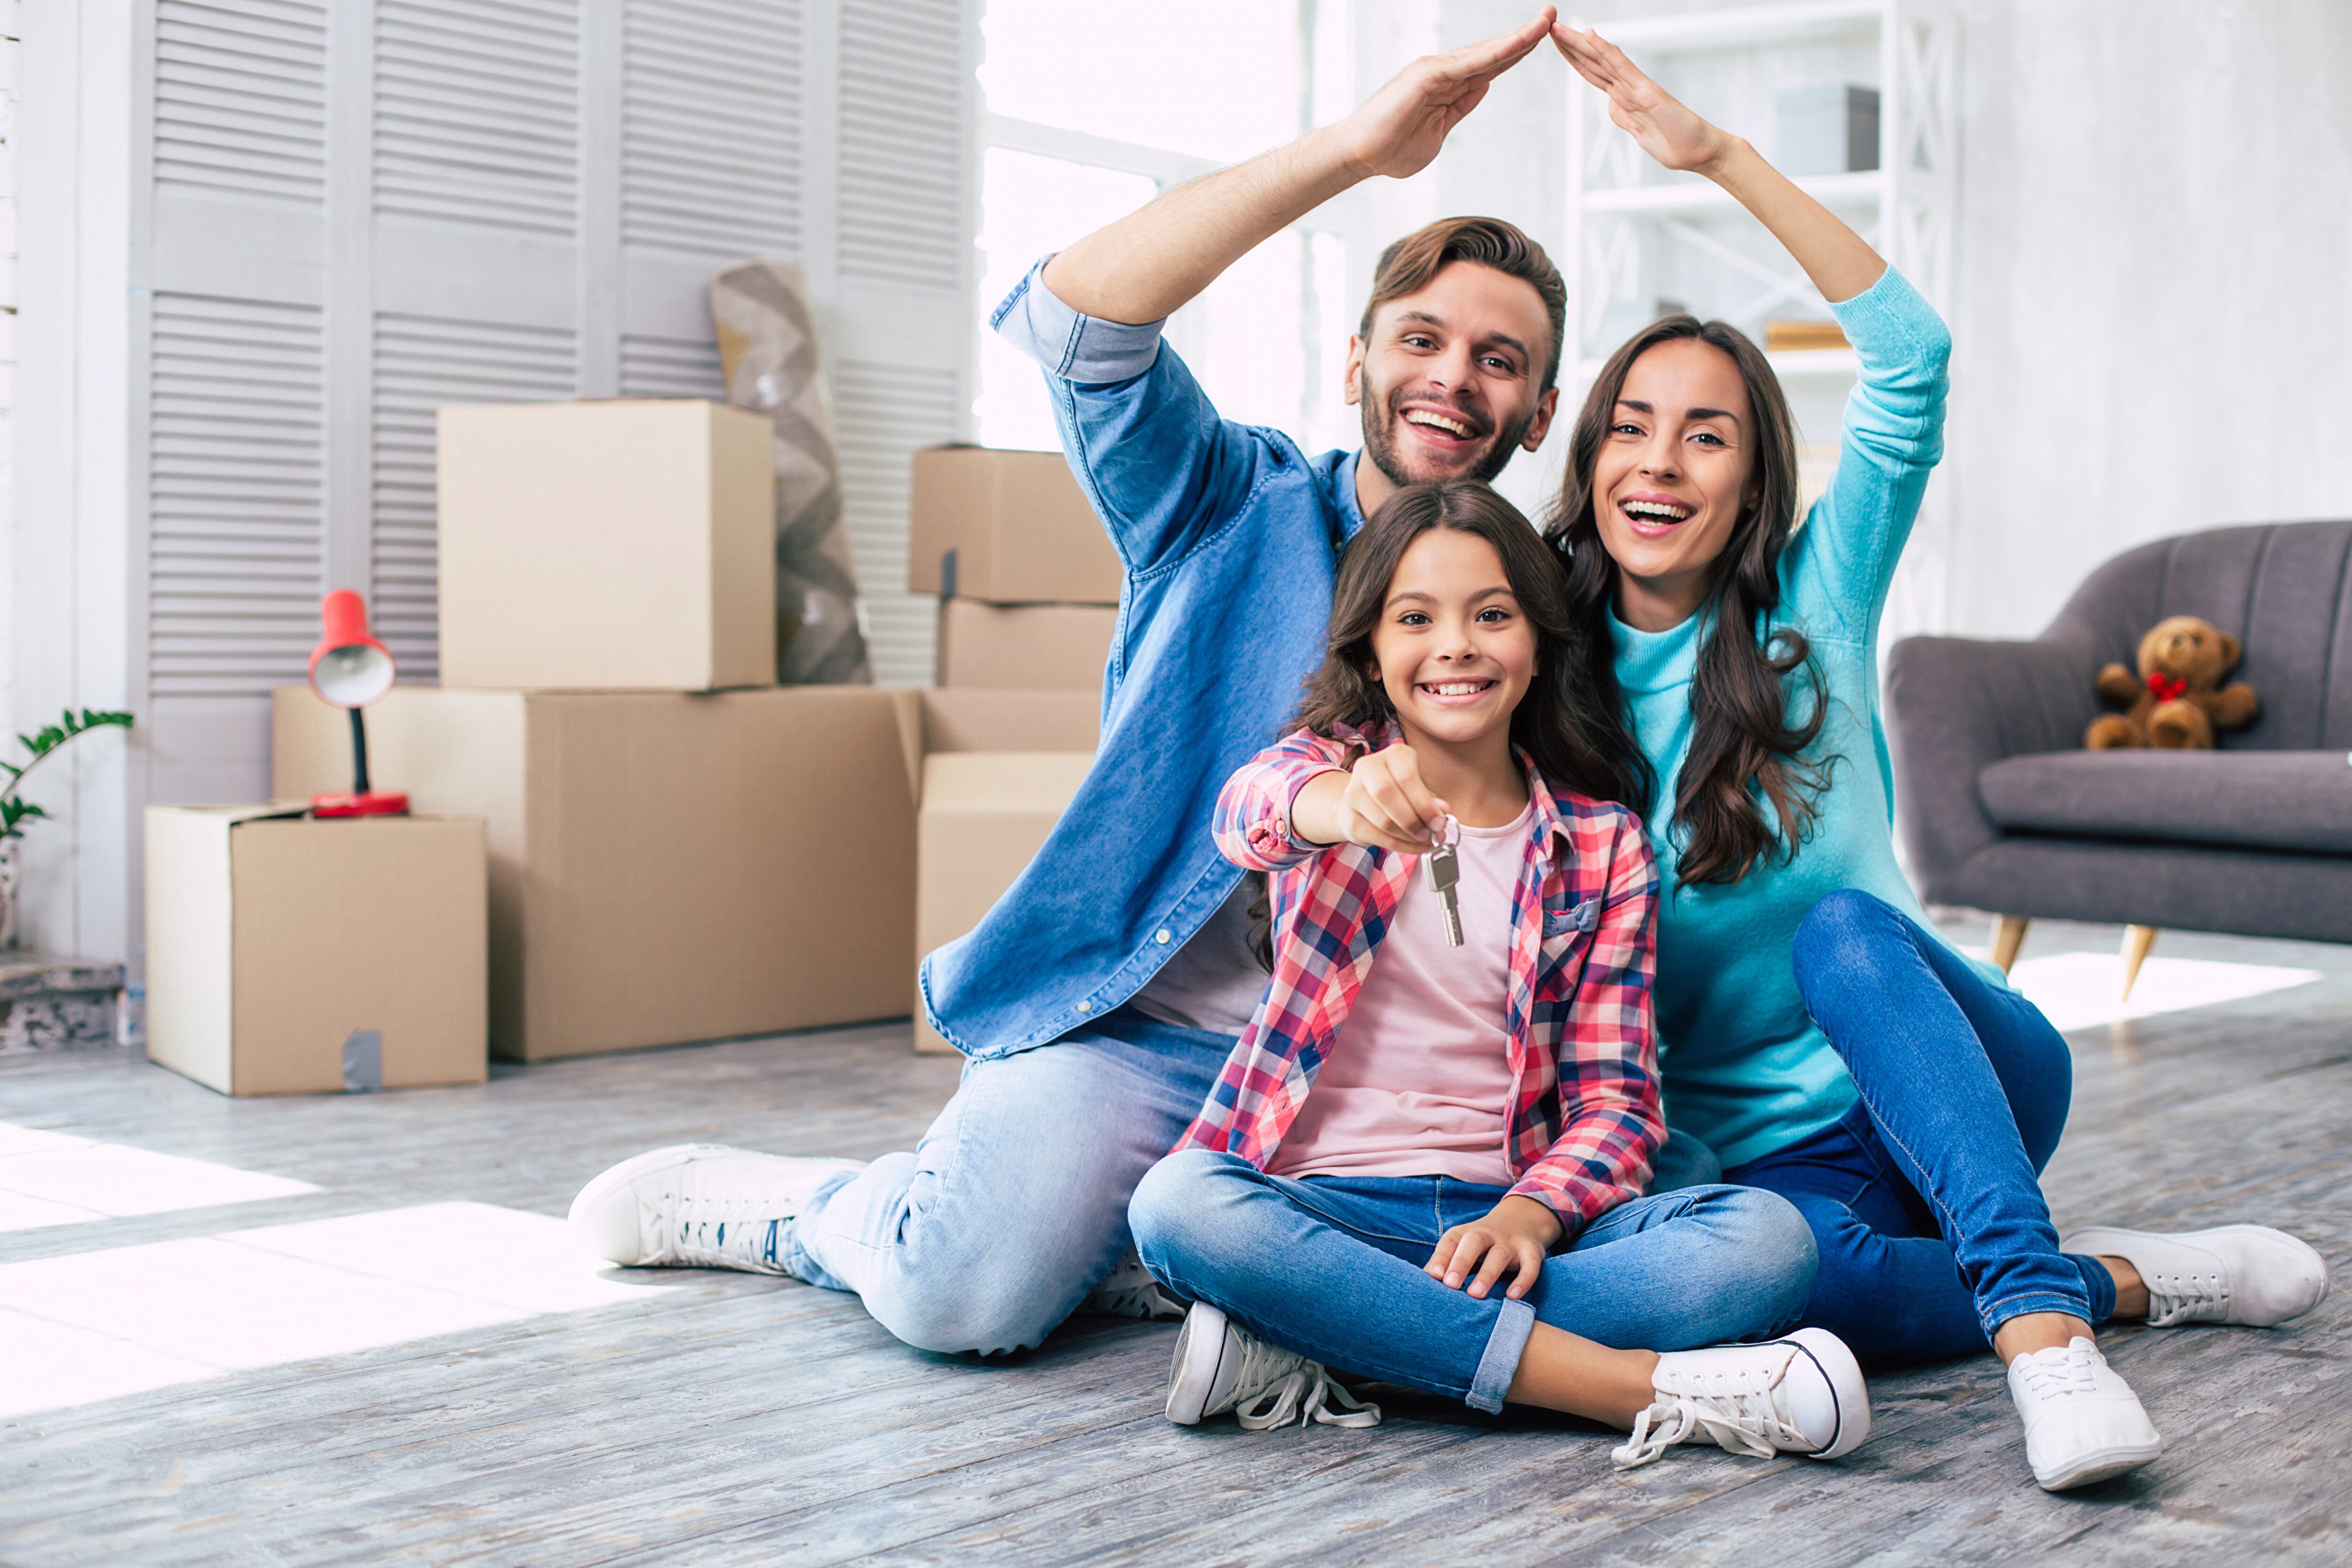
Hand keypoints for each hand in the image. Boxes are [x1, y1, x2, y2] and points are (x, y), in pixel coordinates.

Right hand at [1297, 742, 1450, 854]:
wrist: (1364, 799)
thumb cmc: (1400, 791)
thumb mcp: (1419, 789)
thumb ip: (1430, 799)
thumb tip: (1442, 811)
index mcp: (1393, 755)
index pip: (1406, 777)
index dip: (1424, 804)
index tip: (1439, 823)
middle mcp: (1368, 767)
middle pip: (1387, 794)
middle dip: (1413, 820)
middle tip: (1431, 835)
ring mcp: (1354, 792)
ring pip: (1382, 820)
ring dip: (1408, 837)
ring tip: (1425, 842)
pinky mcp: (1349, 818)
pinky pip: (1376, 836)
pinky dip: (1399, 846)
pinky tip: (1413, 846)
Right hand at [1333, 10, 1556, 179]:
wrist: (1361, 155)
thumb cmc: (1391, 148)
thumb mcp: (1439, 131)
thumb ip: (1461, 107)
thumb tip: (1484, 87)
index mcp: (1449, 86)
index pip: (1492, 66)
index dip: (1518, 51)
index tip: (1543, 37)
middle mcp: (1444, 72)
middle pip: (1494, 52)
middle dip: (1525, 35)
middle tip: (1552, 15)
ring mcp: (1436, 71)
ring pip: (1486, 53)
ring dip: (1517, 37)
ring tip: (1545, 20)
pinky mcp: (1427, 76)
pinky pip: (1469, 64)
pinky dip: (1494, 53)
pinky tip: (1517, 42)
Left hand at [1426, 1195, 1563, 1300]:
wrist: (1522, 1220)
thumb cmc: (1482, 1243)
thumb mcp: (1462, 1246)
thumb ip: (1443, 1261)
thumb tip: (1420, 1280)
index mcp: (1466, 1233)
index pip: (1451, 1240)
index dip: (1441, 1257)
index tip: (1432, 1276)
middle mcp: (1488, 1234)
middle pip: (1474, 1242)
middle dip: (1461, 1262)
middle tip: (1450, 1284)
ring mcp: (1511, 1242)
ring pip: (1499, 1254)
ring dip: (1487, 1274)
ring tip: (1476, 1295)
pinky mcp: (1532, 1251)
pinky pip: (1530, 1265)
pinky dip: (1523, 1280)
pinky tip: (1513, 1296)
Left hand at [1552, 24, 1731, 175]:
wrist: (1700, 153)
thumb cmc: (1676, 144)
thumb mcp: (1639, 133)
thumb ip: (1625, 118)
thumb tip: (1611, 106)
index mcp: (1624, 98)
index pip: (1592, 73)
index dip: (1573, 58)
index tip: (1555, 44)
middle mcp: (1628, 87)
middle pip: (1592, 62)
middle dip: (1569, 45)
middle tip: (1548, 26)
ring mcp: (1636, 87)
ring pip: (1602, 59)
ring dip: (1578, 42)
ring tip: (1557, 27)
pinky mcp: (1647, 91)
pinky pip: (1622, 67)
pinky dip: (1605, 50)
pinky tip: (1591, 36)